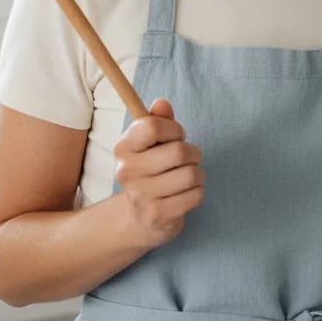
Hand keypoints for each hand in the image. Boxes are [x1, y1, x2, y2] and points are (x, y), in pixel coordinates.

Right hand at [114, 98, 205, 249]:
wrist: (141, 217)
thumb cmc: (152, 170)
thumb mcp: (152, 143)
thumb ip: (158, 120)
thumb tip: (161, 103)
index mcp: (123, 148)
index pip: (153, 126)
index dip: (174, 128)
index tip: (176, 136)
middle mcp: (126, 171)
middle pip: (178, 151)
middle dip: (192, 152)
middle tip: (188, 158)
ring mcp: (141, 195)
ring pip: (190, 174)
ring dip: (198, 173)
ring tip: (188, 176)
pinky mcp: (158, 215)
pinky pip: (195, 195)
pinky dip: (197, 191)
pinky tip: (186, 193)